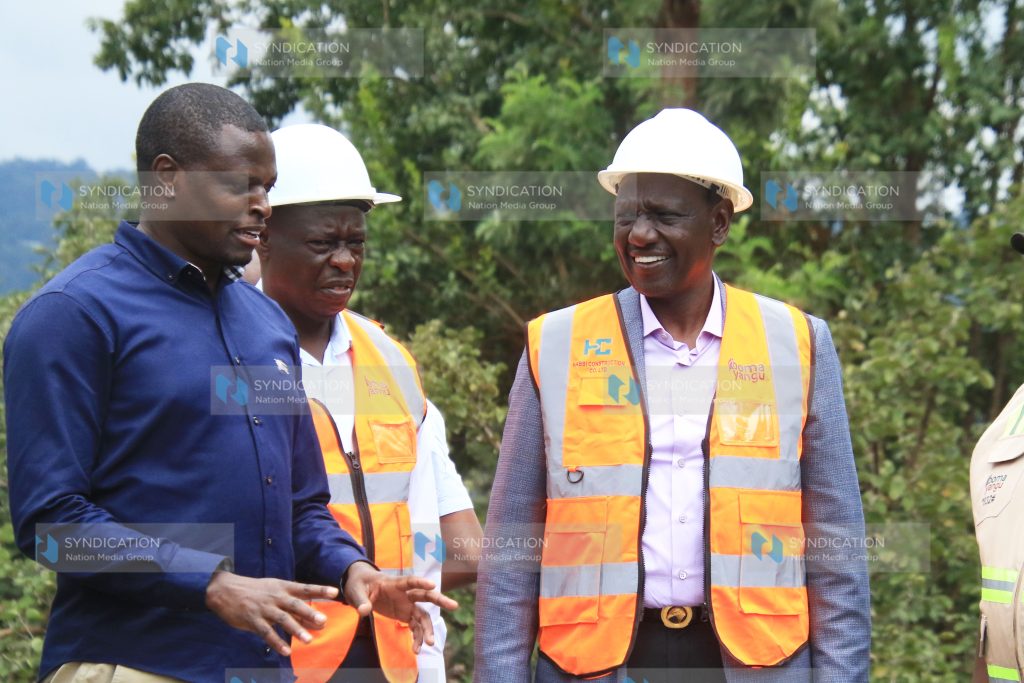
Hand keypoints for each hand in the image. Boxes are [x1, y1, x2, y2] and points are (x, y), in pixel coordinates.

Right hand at [205, 571, 338, 656]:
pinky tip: (286, 651)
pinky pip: (266, 633)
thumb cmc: (255, 591)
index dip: (319, 590)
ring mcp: (264, 609)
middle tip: (323, 621)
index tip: (334, 592)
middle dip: (309, 613)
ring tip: (308, 640)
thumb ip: (292, 604)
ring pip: (283, 620)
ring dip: (296, 630)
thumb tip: (313, 618)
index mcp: (282, 587)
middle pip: (295, 605)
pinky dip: (277, 642)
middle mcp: (276, 597)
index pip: (304, 588)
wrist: (225, 590)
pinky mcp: (252, 620)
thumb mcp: (274, 590)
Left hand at [342, 561, 458, 652]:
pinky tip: (417, 649)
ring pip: (423, 616)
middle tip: (454, 606)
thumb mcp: (356, 590)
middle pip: (425, 596)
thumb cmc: (360, 584)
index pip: (409, 582)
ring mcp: (407, 605)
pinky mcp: (405, 614)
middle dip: (440, 600)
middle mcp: (405, 594)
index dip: (420, 583)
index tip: (433, 585)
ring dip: (427, 630)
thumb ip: (360, 600)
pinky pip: (415, 627)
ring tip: (429, 644)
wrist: (363, 586)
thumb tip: (364, 611)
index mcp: (394, 584)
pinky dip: (418, 638)